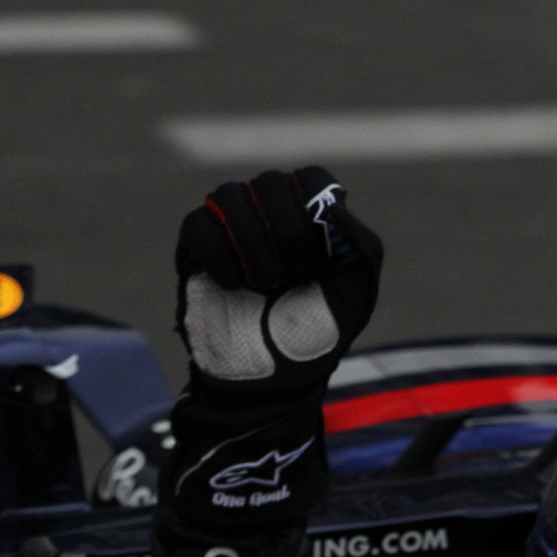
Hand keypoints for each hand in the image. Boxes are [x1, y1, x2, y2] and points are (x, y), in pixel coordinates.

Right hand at [175, 166, 382, 395]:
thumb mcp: (355, 297)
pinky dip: (220, 256)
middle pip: (271, 182)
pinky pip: (198, 224)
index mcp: (311, 218)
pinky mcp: (195, 248)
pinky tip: (236, 286)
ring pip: (229, 195)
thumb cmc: (316, 334)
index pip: (312, 177)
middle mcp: (269, 213)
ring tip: (267, 286)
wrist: (272, 379)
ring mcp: (230, 227)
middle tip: (296, 278)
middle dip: (288, 234)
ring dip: (254, 245)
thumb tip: (336, 206)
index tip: (323, 254)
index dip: (317, 210)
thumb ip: (362, 249)